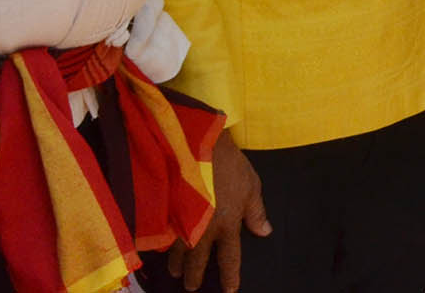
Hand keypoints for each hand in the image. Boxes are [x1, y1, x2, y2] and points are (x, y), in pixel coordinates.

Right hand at [171, 130, 266, 291]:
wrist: (197, 145)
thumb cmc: (229, 164)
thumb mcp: (251, 184)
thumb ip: (256, 211)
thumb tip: (264, 232)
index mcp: (228, 224)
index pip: (230, 258)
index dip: (230, 276)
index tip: (230, 290)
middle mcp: (203, 230)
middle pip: (198, 261)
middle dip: (194, 276)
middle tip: (191, 287)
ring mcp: (182, 223)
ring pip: (177, 252)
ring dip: (177, 264)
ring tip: (176, 271)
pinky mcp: (165, 213)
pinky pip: (162, 237)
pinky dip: (161, 247)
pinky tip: (160, 250)